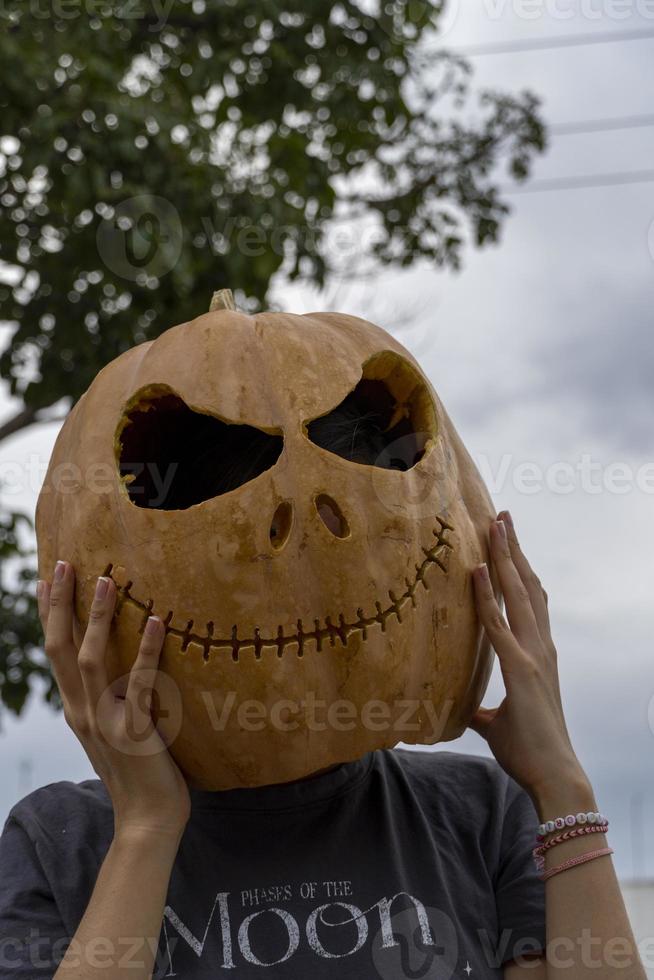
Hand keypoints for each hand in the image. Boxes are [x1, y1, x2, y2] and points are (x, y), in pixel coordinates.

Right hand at [38, 561, 190, 836]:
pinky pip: (137, 683)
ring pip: (89, 660)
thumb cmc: (140, 772)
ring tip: (107, 578)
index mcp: (77, 709)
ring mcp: (105, 721)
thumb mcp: (115, 729)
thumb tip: (124, 663)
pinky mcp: (134, 731)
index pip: (55, 652)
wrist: (147, 820)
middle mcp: (82, 711)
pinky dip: (145, 650)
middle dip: (60, 604)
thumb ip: (113, 698)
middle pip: (60, 648)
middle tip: (63, 564)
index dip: (50, 614)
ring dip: (96, 617)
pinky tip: (156, 621)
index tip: (48, 578)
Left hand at [468, 511, 590, 805]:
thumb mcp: (496, 724)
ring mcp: (533, 655)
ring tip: (496, 524)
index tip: (508, 541)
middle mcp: (540, 647)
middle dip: (513, 549)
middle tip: (503, 515)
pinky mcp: (521, 670)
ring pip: (518, 594)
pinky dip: (486, 596)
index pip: (528, 601)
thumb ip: (481, 711)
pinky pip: (499, 625)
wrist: (553, 777)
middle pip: (526, 586)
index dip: (517, 569)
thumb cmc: (528, 751)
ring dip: (505, 557)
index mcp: (537, 654)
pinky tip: (476, 570)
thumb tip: (464, 711)